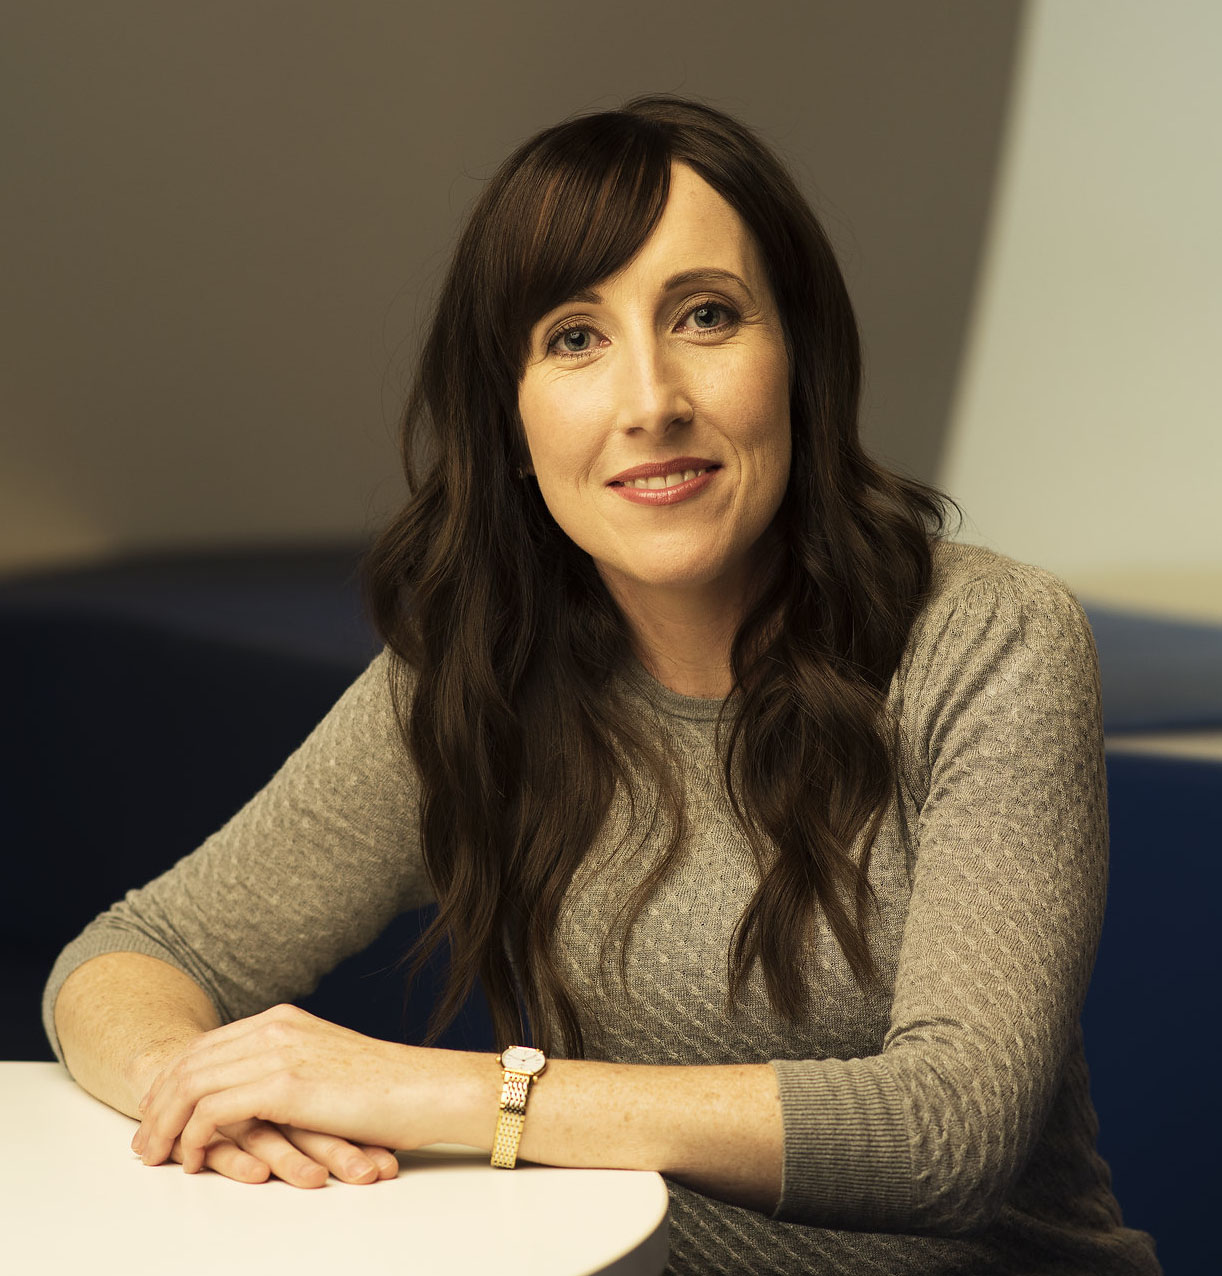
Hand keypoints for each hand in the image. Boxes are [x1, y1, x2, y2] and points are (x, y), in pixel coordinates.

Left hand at [131, 1004, 448, 1176]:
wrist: (428, 1088)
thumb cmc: (389, 1090)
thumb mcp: (328, 1069)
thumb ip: (290, 1072)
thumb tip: (259, 1102)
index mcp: (285, 1019)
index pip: (207, 1046)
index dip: (173, 1082)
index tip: (156, 1115)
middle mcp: (276, 1026)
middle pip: (190, 1062)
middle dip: (157, 1104)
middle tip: (143, 1143)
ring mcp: (279, 1052)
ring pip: (192, 1084)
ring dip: (165, 1123)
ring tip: (155, 1156)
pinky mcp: (285, 1084)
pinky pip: (214, 1110)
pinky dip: (193, 1136)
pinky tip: (192, 1159)